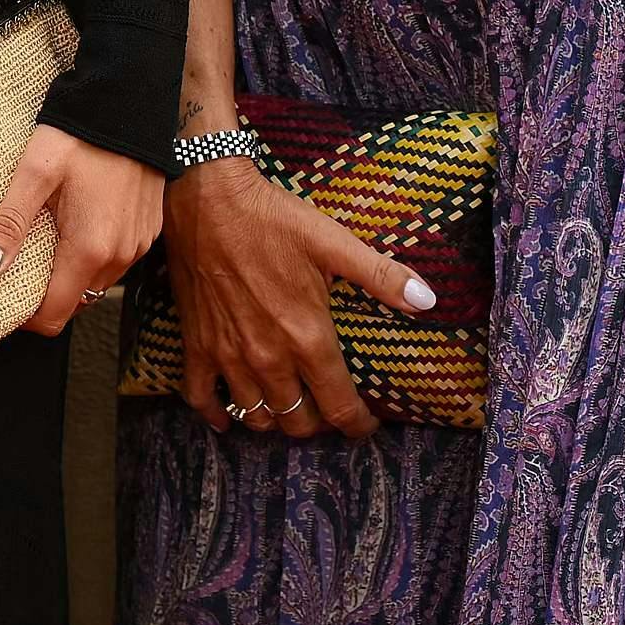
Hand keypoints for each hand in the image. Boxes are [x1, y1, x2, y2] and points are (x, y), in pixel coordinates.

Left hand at [0, 124, 164, 337]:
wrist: (130, 101)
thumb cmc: (82, 133)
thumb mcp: (34, 172)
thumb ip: (9, 223)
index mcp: (90, 248)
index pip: (53, 316)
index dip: (24, 314)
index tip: (3, 293)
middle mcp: (120, 256)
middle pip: (74, 302)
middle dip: (44, 293)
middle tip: (19, 261)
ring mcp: (138, 245)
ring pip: (95, 284)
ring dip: (68, 273)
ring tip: (47, 237)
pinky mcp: (147, 232)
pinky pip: (114, 261)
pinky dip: (91, 255)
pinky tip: (76, 224)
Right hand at [163, 151, 431, 441]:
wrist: (209, 198)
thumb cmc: (273, 219)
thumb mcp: (334, 242)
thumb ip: (381, 276)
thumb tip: (427, 300)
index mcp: (306, 337)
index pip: (339, 406)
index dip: (358, 425)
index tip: (366, 426)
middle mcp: (267, 357)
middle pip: (298, 421)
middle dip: (319, 424)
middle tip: (328, 410)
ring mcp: (228, 355)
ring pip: (255, 417)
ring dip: (276, 421)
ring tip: (289, 410)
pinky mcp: (197, 345)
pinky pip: (201, 399)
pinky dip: (218, 416)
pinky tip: (229, 418)